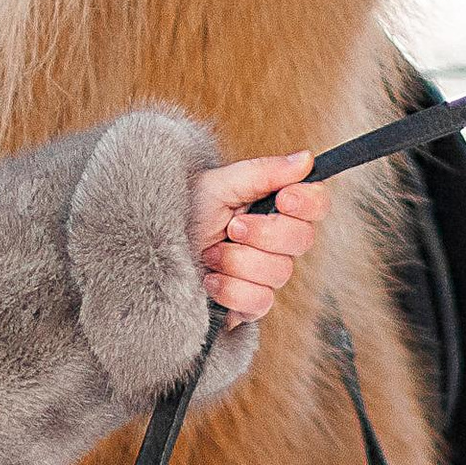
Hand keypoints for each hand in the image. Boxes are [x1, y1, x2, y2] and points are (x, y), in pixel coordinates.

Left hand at [191, 151, 329, 323]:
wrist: (149, 258)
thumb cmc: (183, 217)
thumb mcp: (216, 186)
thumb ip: (261, 172)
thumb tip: (306, 159)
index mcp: (272, 207)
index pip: (315, 204)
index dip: (307, 203)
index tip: (284, 199)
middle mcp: (275, 242)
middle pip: (302, 240)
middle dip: (263, 234)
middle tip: (232, 227)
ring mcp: (265, 275)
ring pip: (279, 273)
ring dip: (237, 262)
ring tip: (209, 254)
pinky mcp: (251, 305)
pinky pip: (260, 301)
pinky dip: (230, 289)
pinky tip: (209, 280)